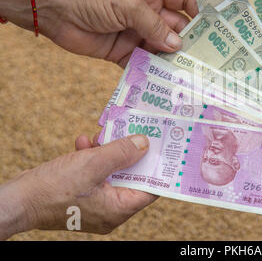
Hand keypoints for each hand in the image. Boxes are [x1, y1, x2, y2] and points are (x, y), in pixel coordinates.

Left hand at [0, 0, 197, 66]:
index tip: (217, 28)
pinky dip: (154, 72)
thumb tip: (177, 46)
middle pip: (177, 28)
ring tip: (191, 74)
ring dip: (174, 60)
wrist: (54, 11)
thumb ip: (153, 25)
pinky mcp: (125, 52)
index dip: (201, 11)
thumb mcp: (127, 3)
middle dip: (191, 42)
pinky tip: (166, 81)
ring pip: (163, 48)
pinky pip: (145, 63)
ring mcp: (138, 33)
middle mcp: (148, 12)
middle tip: (207, 59)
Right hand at [0, 134, 156, 238]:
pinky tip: (85, 143)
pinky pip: (96, 176)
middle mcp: (111, 210)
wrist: (18, 199)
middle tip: (133, 132)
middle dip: (129, 153)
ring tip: (103, 135)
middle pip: (131, 178)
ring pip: (112, 173)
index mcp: (119, 208)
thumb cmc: (54, 187)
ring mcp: (97, 205)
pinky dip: (93, 158)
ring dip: (108, 152)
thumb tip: (144, 143)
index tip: (163, 149)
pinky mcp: (83, 197)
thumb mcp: (93, 164)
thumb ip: (122, 152)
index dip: (157, 168)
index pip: (150, 189)